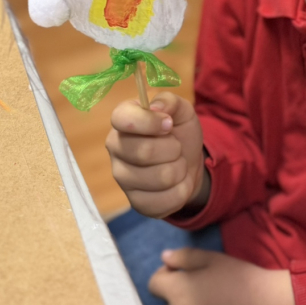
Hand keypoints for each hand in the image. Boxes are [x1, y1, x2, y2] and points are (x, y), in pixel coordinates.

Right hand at [106, 92, 208, 218]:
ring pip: (160, 177)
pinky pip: (164, 200)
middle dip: (173, 148)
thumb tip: (157, 108)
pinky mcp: (136, 202)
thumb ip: (170, 101)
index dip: (150, 122)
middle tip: (176, 146)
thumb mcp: (181, 110)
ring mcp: (123, 178)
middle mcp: (115, 148)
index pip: (123, 119)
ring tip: (176, 163)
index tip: (169, 124)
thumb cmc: (179, 132)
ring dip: (179, 169)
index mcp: (122, 120)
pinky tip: (176, 183)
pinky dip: (181, 190)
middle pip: (144, 152)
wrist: (189, 163)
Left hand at [149, 249, 299, 304]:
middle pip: (168, 300)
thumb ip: (182, 257)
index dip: (166, 273)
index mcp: (178, 292)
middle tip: (204, 282)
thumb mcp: (210, 258)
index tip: (184, 269)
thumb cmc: (239, 277)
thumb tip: (164, 259)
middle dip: (179, 290)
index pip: (154, 284)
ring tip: (214, 298)